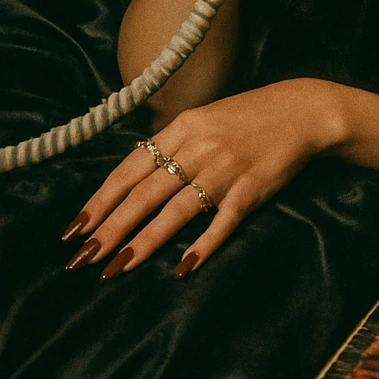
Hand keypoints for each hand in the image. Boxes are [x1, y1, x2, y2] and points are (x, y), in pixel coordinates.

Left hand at [61, 81, 341, 278]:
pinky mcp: (251, 190)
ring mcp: (226, 170)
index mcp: (184, 127)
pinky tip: (182, 267)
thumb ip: (172, 145)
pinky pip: (222, 222)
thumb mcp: (205, 118)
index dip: (101, 200)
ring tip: (117, 267)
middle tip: (82, 259)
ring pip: (176, 211)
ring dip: (144, 242)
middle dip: (111, 229)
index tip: (76, 228)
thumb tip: (134, 178)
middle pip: (146, 193)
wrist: (303, 110)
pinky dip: (202, 246)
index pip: (131, 168)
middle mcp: (199, 147)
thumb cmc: (250, 116)